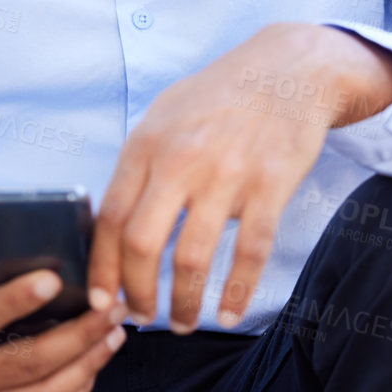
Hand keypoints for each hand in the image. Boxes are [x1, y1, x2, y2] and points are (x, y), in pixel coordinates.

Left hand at [86, 22, 391, 332]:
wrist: (289, 69)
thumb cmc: (221, 95)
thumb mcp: (164, 114)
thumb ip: (138, 165)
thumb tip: (108, 224)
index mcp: (147, 144)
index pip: (109, 218)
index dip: (101, 268)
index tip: (101, 301)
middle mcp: (181, 159)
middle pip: (141, 244)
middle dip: (136, 294)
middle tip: (141, 318)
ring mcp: (227, 173)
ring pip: (192, 258)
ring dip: (183, 302)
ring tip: (182, 321)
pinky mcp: (270, 185)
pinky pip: (249, 252)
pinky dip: (236, 292)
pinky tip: (227, 313)